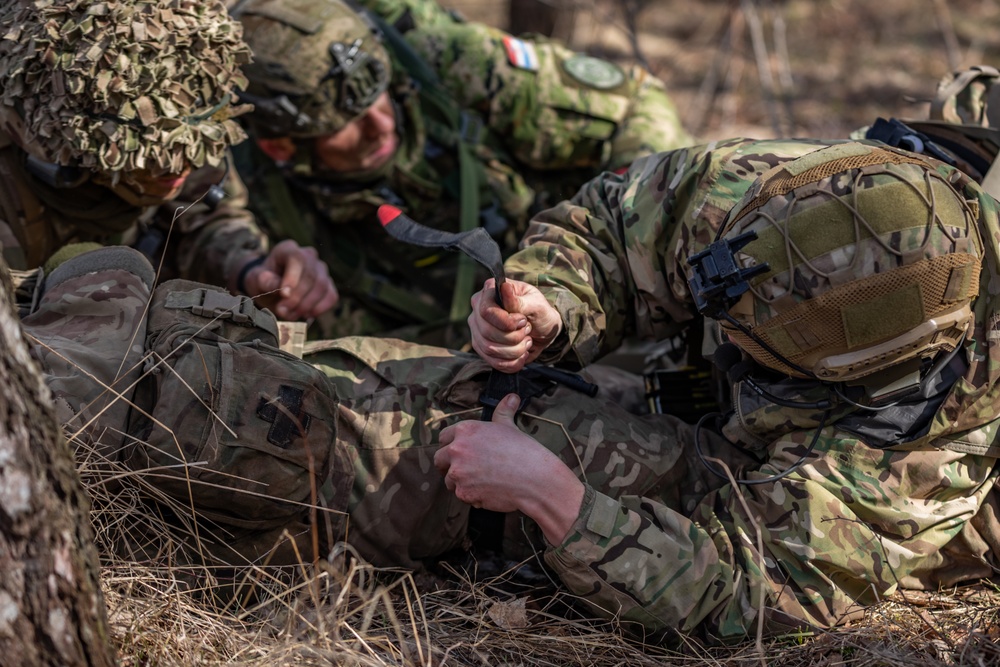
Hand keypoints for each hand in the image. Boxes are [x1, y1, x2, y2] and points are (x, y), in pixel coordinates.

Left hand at [241, 240, 338, 319]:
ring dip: (306, 305)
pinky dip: (319, 309)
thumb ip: (266, 282)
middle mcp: (308, 256)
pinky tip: (305, 315)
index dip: (293, 278)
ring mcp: (321, 270)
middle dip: (297, 297)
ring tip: (290, 315)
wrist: (271, 288)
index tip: (284, 295)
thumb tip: (283, 291)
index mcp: (288, 249)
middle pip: (311, 276)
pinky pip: (331, 296)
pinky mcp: (328, 284)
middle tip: (282, 310)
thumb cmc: (263, 280)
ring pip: (322, 287)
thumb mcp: (256, 280)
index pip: (297, 259)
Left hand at [435, 394, 583, 543]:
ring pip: (448, 480)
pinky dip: (471, 496)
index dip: (451, 444)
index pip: (444, 437)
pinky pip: (461, 495)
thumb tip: (511, 397)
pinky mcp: (463, 493)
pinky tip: (488, 491)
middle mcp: (457, 450)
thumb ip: (503, 411)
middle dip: (448, 464)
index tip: (460, 451)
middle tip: (464, 468)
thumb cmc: (524, 451)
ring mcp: (458, 473)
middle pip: (439, 459)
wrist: (534, 479)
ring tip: (480, 481)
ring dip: (459, 482)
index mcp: (465, 430)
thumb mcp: (510, 427)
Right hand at [468, 278, 562, 372]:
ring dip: (515, 350)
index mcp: (489, 292)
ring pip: (489, 348)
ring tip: (527, 341)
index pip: (486, 311)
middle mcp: (478, 310)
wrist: (542, 329)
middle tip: (527, 330)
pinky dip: (512, 362)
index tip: (523, 321)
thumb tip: (505, 288)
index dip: (506, 321)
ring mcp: (478, 330)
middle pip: (487, 332)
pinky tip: (522, 355)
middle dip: (513, 337)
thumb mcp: (535, 303)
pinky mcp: (482, 348)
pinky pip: (493, 362)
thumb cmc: (539, 311)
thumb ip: (519, 300)